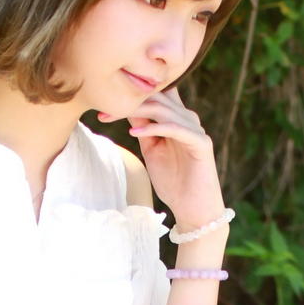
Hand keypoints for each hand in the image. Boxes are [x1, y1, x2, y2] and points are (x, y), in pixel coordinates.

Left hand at [111, 85, 224, 229]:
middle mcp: (188, 118)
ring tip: (114, 117)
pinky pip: (176, 128)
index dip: (131, 97)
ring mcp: (195, 129)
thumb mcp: (151, 150)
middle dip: (129, 103)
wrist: (192, 208)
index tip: (102, 108)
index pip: (155, 96)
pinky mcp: (201, 142)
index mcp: (177, 118)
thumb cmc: (173, 181)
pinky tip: (134, 132)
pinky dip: (154, 128)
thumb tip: (127, 108)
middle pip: (158, 98)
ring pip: (164, 110)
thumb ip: (143, 128)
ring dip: (137, 112)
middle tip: (103, 112)